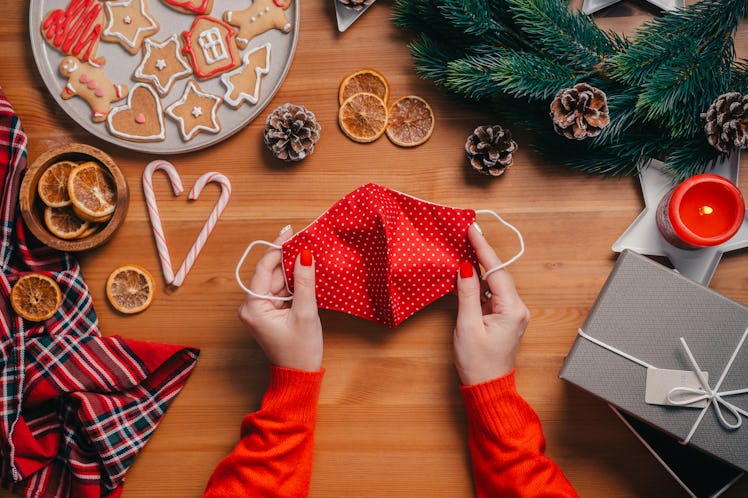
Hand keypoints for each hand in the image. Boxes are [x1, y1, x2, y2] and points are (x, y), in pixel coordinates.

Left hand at [238, 227, 322, 370]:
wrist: (299, 375)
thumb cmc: (300, 350)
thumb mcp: (304, 313)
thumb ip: (303, 282)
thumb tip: (304, 255)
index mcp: (252, 307)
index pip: (263, 269)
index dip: (276, 248)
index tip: (289, 231)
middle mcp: (251, 307)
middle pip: (270, 273)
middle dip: (287, 258)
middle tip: (305, 240)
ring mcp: (259, 310)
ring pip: (276, 281)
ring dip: (292, 270)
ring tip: (309, 254)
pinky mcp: (269, 313)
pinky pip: (280, 291)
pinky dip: (292, 283)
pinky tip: (305, 273)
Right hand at [453, 224, 529, 385]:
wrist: (486, 387)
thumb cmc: (478, 362)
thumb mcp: (467, 325)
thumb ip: (467, 294)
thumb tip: (465, 267)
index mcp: (512, 309)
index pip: (496, 271)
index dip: (483, 248)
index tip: (473, 229)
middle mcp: (517, 308)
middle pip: (498, 273)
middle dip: (482, 253)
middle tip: (467, 232)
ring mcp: (512, 312)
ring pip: (495, 282)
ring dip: (480, 267)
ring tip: (465, 247)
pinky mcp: (504, 317)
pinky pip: (492, 293)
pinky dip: (480, 282)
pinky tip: (468, 273)